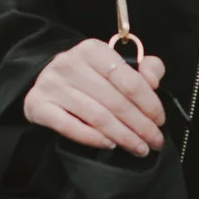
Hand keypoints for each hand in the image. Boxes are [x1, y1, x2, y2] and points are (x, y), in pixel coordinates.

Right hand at [23, 40, 166, 155]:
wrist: (49, 82)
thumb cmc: (91, 77)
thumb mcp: (118, 65)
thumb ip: (145, 68)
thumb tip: (153, 81)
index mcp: (93, 50)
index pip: (128, 80)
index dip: (149, 103)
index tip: (160, 121)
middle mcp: (69, 63)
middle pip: (115, 101)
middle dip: (141, 126)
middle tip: (155, 141)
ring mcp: (51, 84)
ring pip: (97, 116)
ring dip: (123, 137)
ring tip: (139, 148)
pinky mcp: (38, 105)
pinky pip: (70, 127)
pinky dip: (93, 138)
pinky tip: (110, 145)